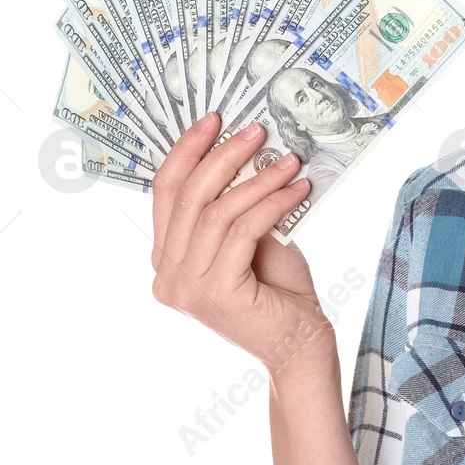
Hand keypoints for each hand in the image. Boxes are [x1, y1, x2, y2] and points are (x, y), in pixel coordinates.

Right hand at [149, 112, 331, 373]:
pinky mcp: (216, 293)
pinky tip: (298, 190)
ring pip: (217, 212)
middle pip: (188, 196)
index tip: (214, 120)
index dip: (187, 151)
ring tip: (290, 161)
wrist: (298, 343)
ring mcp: (187, 287)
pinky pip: (242, 231)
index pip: (166, 192)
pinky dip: (272, 204)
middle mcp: (166, 274)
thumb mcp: (251, 237)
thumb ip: (236, 205)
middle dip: (223, 155)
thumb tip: (247, 150)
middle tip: (257, 132)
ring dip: (257, 179)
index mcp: (167, 258)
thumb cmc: (277, 289)